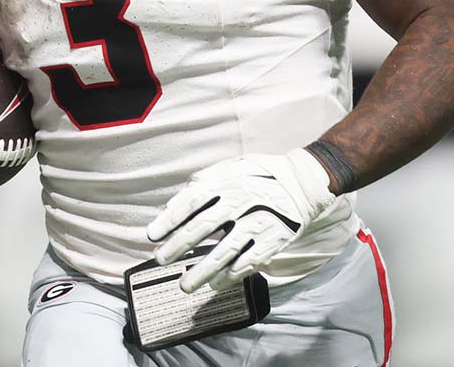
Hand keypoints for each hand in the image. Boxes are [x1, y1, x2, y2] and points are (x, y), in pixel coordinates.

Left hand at [146, 149, 335, 292]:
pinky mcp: (274, 240)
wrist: (302, 183)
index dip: (170, 219)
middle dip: (179, 245)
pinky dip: (231, 275)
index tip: (152, 235)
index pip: (192, 201)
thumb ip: (201, 184)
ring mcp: (259, 222)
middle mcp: (241, 201)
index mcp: (227, 181)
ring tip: (185, 285)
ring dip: (203, 270)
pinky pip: (249, 262)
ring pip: (226, 251)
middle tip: (161, 259)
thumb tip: (171, 205)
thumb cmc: (258, 175)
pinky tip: (216, 284)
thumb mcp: (230, 168)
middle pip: (204, 226)